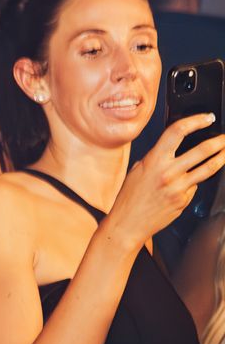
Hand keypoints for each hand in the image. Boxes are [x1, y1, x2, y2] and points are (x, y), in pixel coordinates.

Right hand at [106, 114, 224, 248]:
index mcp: (154, 161)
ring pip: (209, 167)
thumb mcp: (137, 171)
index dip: (196, 120)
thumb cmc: (129, 198)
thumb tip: (174, 146)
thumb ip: (156, 158)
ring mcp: (178, 187)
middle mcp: (168, 173)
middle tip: (224, 137)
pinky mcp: (184, 200)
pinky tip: (191, 182)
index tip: (206, 118)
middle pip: (203, 149)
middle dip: (220, 140)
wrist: (127, 224)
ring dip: (222, 156)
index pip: (178, 131)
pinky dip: (196, 182)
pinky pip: (196, 186)